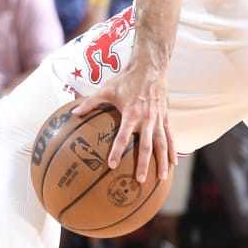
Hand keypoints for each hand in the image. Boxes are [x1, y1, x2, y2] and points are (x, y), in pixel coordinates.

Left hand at [72, 56, 172, 181]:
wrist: (149, 67)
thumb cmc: (126, 79)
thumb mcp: (106, 89)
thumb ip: (91, 103)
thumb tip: (74, 113)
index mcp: (131, 113)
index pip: (123, 137)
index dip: (117, 151)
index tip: (112, 165)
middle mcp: (147, 119)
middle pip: (146, 146)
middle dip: (143, 164)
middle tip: (139, 180)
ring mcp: (158, 119)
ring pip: (162, 145)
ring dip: (162, 162)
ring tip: (161, 178)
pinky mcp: (166, 118)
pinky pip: (170, 136)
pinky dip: (172, 150)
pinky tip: (174, 163)